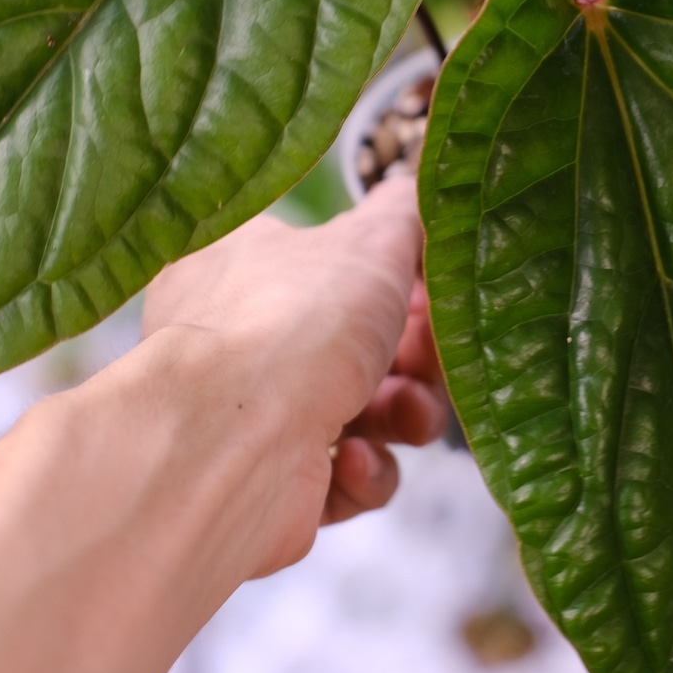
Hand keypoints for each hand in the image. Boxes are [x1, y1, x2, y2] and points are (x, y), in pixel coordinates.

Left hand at [142, 177, 447, 569]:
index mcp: (251, 266)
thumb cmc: (297, 321)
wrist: (231, 443)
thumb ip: (403, 211)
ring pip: (364, 417)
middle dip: (415, 360)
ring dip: (404, 416)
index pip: (338, 270)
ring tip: (406, 418)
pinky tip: (354, 461)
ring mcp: (255, 417)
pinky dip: (365, 472)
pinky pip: (343, 479)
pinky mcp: (273, 486)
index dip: (401, 286)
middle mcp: (244, 339)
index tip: (441, 298)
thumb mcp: (371, 239)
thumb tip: (415, 185)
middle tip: (432, 364)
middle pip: (363, 348)